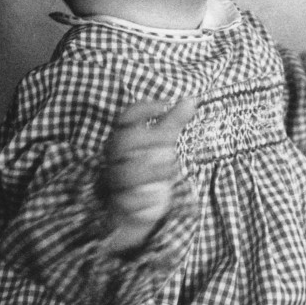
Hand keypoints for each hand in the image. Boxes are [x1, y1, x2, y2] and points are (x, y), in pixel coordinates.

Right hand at [103, 97, 195, 249]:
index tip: (165, 105)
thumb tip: (191, 99)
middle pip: (123, 141)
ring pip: (125, 173)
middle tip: (170, 150)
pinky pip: (126, 201)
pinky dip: (146, 199)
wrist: (139, 205)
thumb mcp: (163, 143)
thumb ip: (174, 121)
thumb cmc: (151, 166)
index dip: (143, 109)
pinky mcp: (118, 203)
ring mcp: (114, 179)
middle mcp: (115, 156)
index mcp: (123, 137)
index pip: (125, 117)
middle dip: (151, 142)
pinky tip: (159, 196)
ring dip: (154, 172)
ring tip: (171, 173)